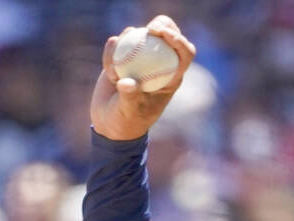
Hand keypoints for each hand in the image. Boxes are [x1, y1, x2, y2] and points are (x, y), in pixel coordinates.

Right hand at [90, 15, 195, 140]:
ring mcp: (141, 58)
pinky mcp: (123, 55)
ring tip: (115, 72)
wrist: (109, 122)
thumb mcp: (128, 113)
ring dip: (127, 43)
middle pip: (167, 35)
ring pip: (140, 34)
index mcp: (171, 77)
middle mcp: (159, 64)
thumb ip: (129, 98)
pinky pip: (118, 43)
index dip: (178, 40)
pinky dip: (111, 51)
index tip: (163, 34)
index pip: (184, 53)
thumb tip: (126, 83)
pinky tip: (109, 69)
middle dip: (162, 24)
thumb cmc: (126, 122)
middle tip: (150, 29)